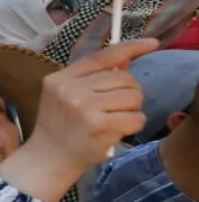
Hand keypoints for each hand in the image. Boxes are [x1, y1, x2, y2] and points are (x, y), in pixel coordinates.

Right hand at [22, 39, 159, 170]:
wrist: (48, 158)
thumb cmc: (60, 127)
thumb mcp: (64, 96)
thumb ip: (91, 78)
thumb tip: (125, 62)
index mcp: (60, 78)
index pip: (102, 56)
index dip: (131, 47)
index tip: (152, 43)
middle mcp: (70, 89)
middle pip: (124, 78)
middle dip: (129, 92)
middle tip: (117, 107)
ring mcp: (84, 107)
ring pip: (133, 96)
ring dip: (132, 109)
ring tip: (116, 119)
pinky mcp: (98, 125)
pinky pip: (136, 117)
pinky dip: (133, 125)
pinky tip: (118, 130)